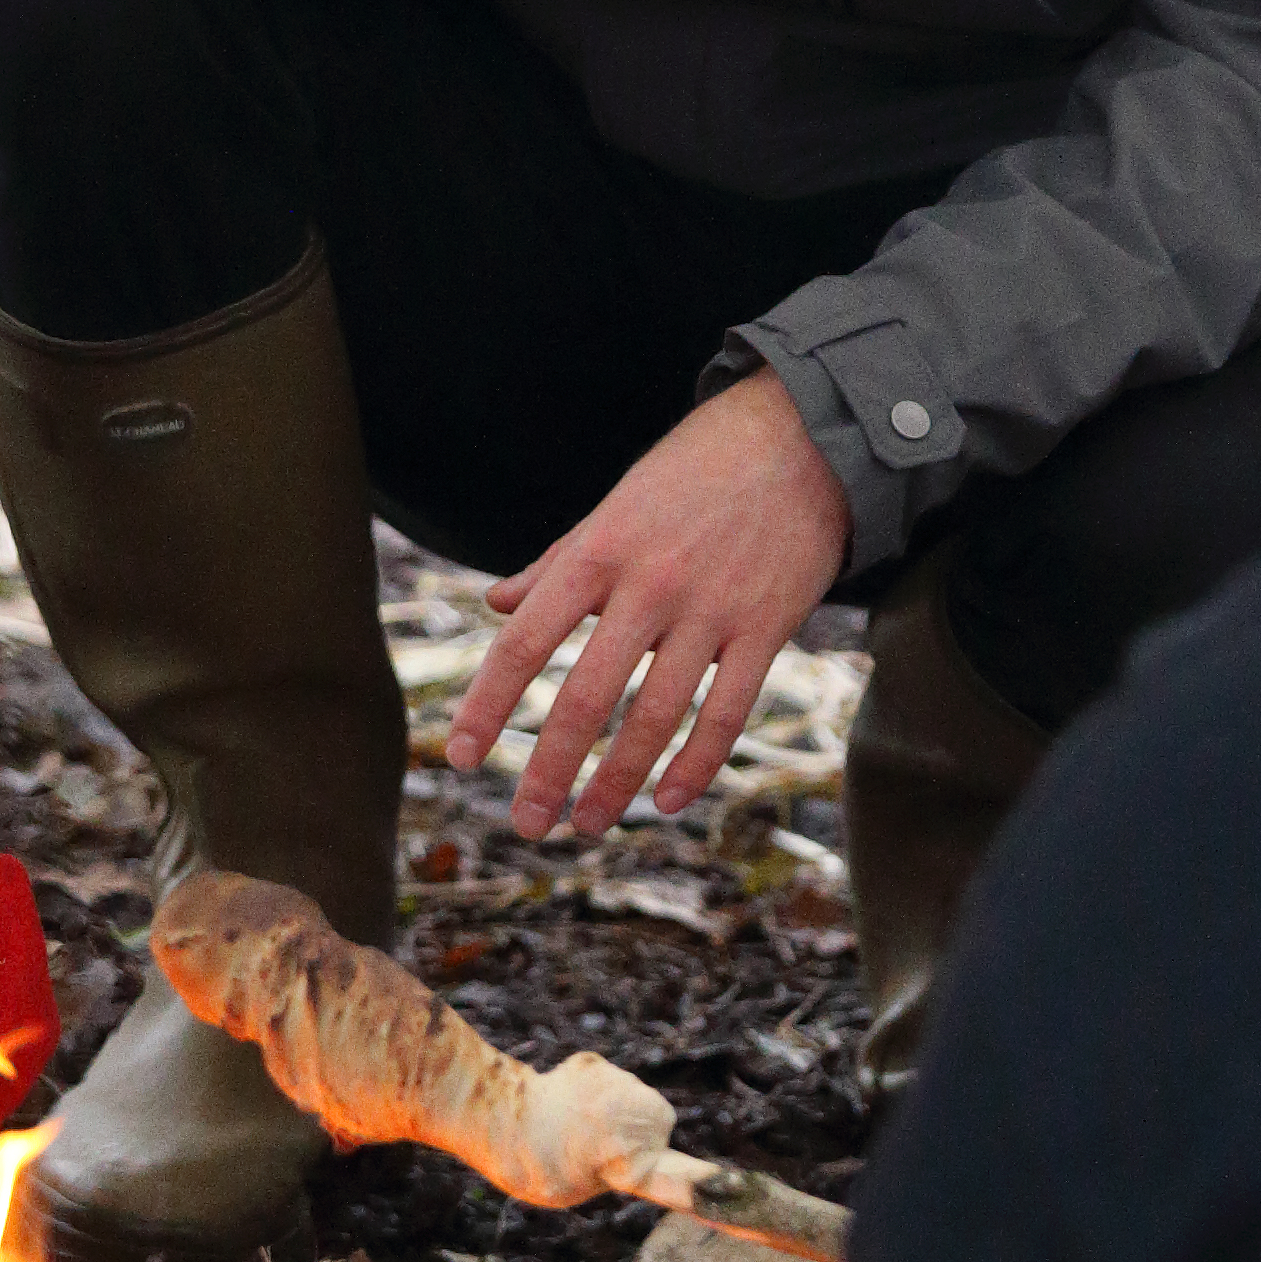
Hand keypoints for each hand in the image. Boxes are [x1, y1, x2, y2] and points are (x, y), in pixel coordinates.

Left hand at [445, 375, 849, 837]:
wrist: (801, 436)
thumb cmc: (695, 470)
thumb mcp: (615, 505)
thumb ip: (557, 562)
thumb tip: (497, 606)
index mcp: (598, 552)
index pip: (524, 642)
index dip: (487, 705)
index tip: (459, 757)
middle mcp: (649, 584)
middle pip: (585, 696)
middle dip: (549, 770)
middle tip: (525, 824)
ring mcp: (711, 609)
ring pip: (655, 717)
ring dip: (617, 782)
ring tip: (587, 825)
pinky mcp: (767, 627)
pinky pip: (726, 712)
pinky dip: (695, 764)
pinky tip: (669, 799)